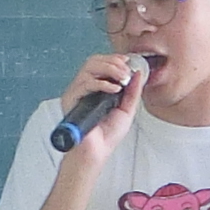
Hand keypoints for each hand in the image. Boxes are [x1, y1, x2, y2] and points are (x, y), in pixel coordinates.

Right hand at [52, 53, 153, 168]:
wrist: (97, 151)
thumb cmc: (107, 135)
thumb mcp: (127, 109)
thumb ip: (132, 91)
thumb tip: (137, 73)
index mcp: (96, 88)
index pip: (101, 63)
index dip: (114, 59)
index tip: (128, 62)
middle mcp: (85, 88)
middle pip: (94, 61)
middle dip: (113, 62)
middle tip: (126, 71)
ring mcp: (77, 92)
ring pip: (89, 68)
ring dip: (109, 69)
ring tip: (122, 79)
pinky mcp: (72, 99)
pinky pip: (85, 83)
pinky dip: (102, 83)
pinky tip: (114, 89)